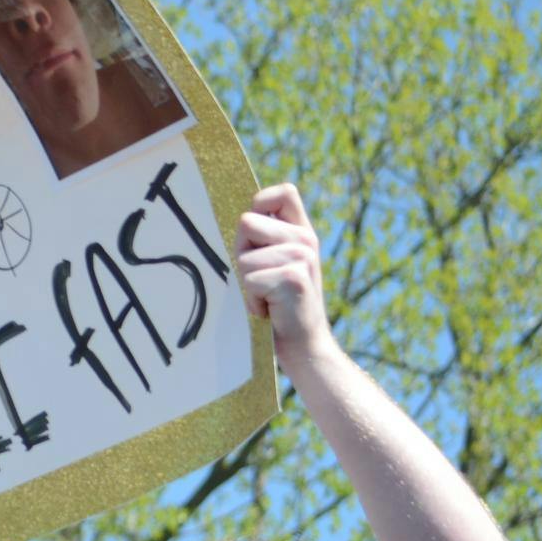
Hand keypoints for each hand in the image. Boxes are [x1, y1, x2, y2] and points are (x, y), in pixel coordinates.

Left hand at [235, 184, 335, 365]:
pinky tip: (269, 310)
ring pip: (244, 257)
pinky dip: (251, 301)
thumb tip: (235, 221)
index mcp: (302, 232)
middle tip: (260, 281)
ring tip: (267, 298)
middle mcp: (306, 240)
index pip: (283, 193)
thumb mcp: (275, 267)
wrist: (304, 347)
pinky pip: (248, 280)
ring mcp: (302, 257)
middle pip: (247, 223)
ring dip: (246, 284)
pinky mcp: (293, 278)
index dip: (260, 203)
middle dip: (242, 253)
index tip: (253, 233)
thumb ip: (264, 241)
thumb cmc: (279, 309)